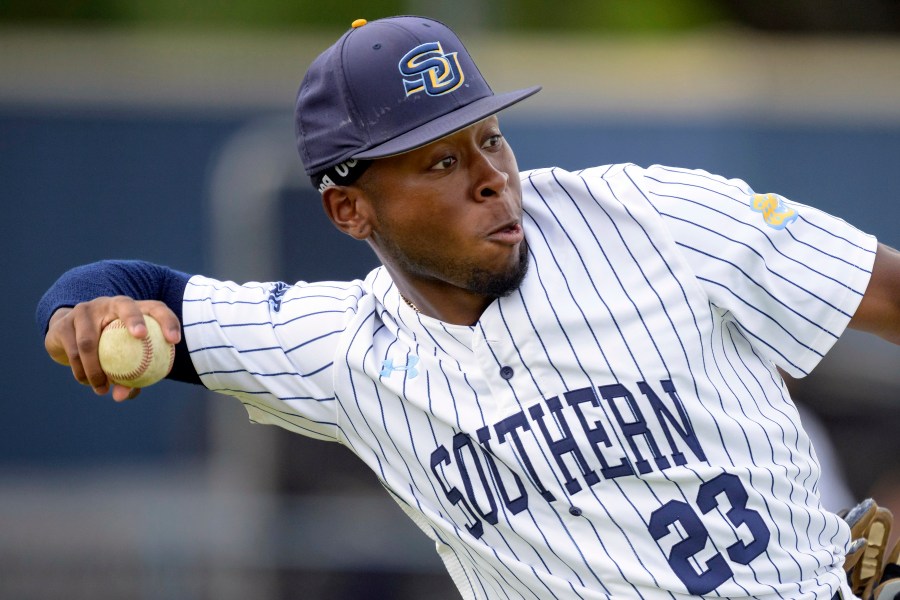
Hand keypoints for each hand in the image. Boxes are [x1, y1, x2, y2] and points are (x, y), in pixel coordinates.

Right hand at [44, 297, 181, 401]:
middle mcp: (108, 304)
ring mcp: (83, 311)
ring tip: (102, 389)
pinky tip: (87, 383)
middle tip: (141, 337)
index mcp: (131, 310)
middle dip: (134, 319)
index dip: (168, 321)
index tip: (174, 341)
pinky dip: (81, 371)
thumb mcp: (120, 359)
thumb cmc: (105, 348)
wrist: (65, 334)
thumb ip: (128, 376)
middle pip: (125, 305)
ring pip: (90, 340)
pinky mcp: (63, 324)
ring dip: (96, 369)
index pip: (155, 309)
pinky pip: (73, 352)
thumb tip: (124, 396)